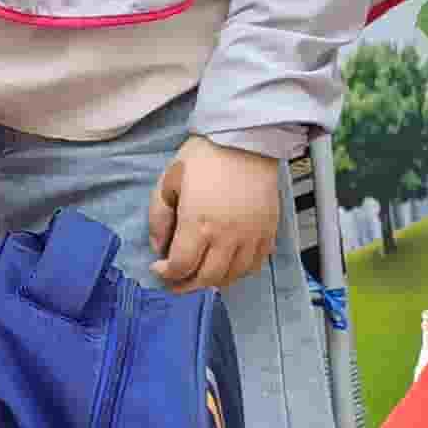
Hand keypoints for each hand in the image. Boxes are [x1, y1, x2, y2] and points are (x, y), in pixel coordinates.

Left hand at [151, 135, 282, 292]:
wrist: (247, 141)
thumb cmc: (203, 158)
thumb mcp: (168, 182)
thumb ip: (158, 219)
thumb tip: (159, 247)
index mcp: (198, 224)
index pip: (181, 266)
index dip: (166, 274)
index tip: (158, 268)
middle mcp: (227, 237)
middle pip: (207, 279)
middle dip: (186, 286)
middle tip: (174, 282)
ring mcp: (251, 237)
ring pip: (232, 277)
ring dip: (212, 283)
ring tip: (198, 276)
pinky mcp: (269, 233)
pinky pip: (255, 265)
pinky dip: (238, 273)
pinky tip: (226, 266)